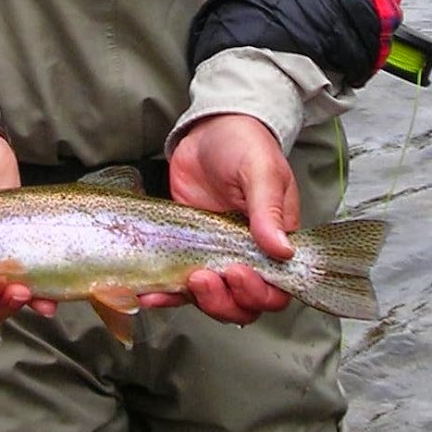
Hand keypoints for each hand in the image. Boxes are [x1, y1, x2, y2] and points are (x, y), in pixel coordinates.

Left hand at [139, 113, 298, 325]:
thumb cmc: (244, 144)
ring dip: (197, 301)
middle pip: (242, 303)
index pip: (275, 288)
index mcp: (275, 241)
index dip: (258, 293)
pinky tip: (150, 293)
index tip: (238, 273)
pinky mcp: (186, 249)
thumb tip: (281, 250)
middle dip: (224, 301)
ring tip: (180, 284)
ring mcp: (215, 254)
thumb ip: (268, 210)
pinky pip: (179, 282)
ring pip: (212, 299)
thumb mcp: (260, 171)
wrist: (209, 128)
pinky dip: (166, 293)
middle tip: (204, 278)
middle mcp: (247, 255)